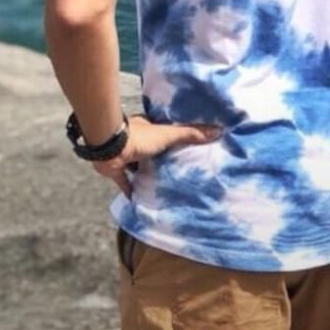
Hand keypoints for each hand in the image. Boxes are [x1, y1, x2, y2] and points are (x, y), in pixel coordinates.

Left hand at [90, 113, 221, 197]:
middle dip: (159, 159)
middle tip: (175, 171)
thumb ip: (191, 134)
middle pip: (151, 151)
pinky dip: (131, 192)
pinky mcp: (116, 171)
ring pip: (138, 167)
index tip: (182, 147)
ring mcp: (124, 156)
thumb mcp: (169, 134)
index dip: (171, 138)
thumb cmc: (140, 137)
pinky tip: (140, 201)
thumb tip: (218, 130)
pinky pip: (125, 183)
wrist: (111, 148)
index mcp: (147, 127)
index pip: (161, 132)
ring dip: (146, 175)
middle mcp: (135, 141)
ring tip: (162, 187)